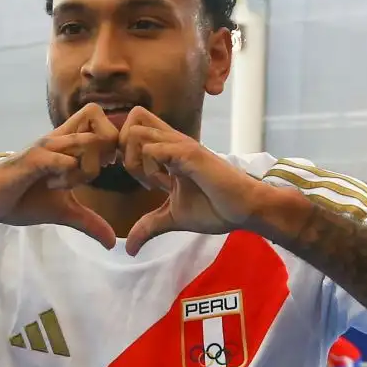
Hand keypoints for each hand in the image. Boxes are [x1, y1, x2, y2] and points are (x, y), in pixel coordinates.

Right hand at [0, 105, 120, 246]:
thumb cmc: (23, 201)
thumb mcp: (64, 212)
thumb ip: (90, 222)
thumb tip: (112, 243)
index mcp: (68, 146)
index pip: (104, 123)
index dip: (113, 143)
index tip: (105, 167)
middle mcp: (59, 139)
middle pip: (99, 120)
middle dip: (106, 149)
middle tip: (92, 173)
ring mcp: (45, 147)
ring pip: (86, 141)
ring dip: (86, 166)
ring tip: (69, 184)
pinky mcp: (32, 159)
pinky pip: (63, 158)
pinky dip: (67, 174)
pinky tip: (55, 187)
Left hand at [118, 108, 268, 254]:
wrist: (243, 210)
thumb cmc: (215, 209)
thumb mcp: (172, 218)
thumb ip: (148, 226)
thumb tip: (129, 249)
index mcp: (168, 150)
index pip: (135, 128)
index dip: (125, 151)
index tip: (139, 179)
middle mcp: (172, 141)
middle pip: (133, 117)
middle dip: (123, 146)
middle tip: (135, 174)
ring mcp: (180, 144)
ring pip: (136, 130)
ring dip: (134, 158)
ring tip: (149, 182)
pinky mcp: (189, 153)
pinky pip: (153, 148)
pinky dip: (149, 167)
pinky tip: (162, 184)